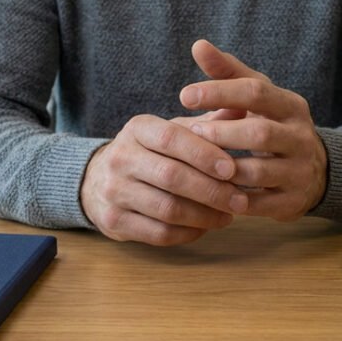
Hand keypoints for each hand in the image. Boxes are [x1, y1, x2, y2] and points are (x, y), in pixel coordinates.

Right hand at [80, 114, 249, 245]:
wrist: (97, 181)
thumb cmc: (151, 153)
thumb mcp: (172, 131)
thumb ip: (206, 124)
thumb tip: (243, 107)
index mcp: (137, 129)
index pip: (172, 139)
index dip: (204, 155)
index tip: (232, 169)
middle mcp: (120, 157)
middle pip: (172, 177)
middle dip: (212, 191)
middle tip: (240, 200)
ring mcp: (113, 191)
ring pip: (168, 209)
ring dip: (205, 216)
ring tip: (228, 215)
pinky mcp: (113, 221)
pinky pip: (159, 233)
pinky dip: (188, 233)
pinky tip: (205, 227)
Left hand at [176, 40, 327, 221]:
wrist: (313, 171)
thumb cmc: (272, 123)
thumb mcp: (257, 96)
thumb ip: (228, 72)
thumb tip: (198, 45)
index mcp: (291, 106)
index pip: (256, 92)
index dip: (219, 92)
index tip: (185, 95)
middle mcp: (300, 137)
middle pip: (260, 133)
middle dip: (221, 134)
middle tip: (189, 133)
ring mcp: (299, 171)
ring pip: (258, 172)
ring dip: (222, 169)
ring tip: (194, 164)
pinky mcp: (293, 202)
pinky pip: (259, 204)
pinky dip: (231, 199)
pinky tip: (208, 191)